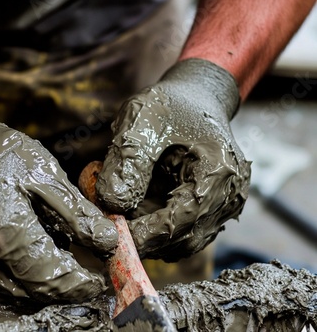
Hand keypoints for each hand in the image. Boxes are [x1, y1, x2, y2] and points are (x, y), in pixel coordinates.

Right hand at [0, 87, 117, 302]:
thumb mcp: (37, 168)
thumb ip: (75, 213)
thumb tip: (108, 243)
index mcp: (3, 233)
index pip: (54, 280)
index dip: (80, 283)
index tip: (96, 279)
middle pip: (30, 294)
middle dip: (58, 284)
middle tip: (73, 265)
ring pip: (3, 296)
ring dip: (30, 283)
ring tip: (42, 254)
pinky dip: (0, 277)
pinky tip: (8, 253)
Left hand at [97, 59, 250, 260]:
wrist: (195, 100)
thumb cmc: (169, 105)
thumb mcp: (141, 121)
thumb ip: (126, 162)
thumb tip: (110, 204)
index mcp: (218, 170)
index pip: (183, 219)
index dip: (147, 233)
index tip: (114, 234)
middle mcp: (229, 195)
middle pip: (185, 238)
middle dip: (144, 234)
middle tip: (111, 220)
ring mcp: (224, 206)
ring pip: (183, 241)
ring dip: (149, 232)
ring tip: (124, 204)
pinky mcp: (213, 211)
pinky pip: (184, 231)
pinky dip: (157, 226)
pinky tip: (138, 205)